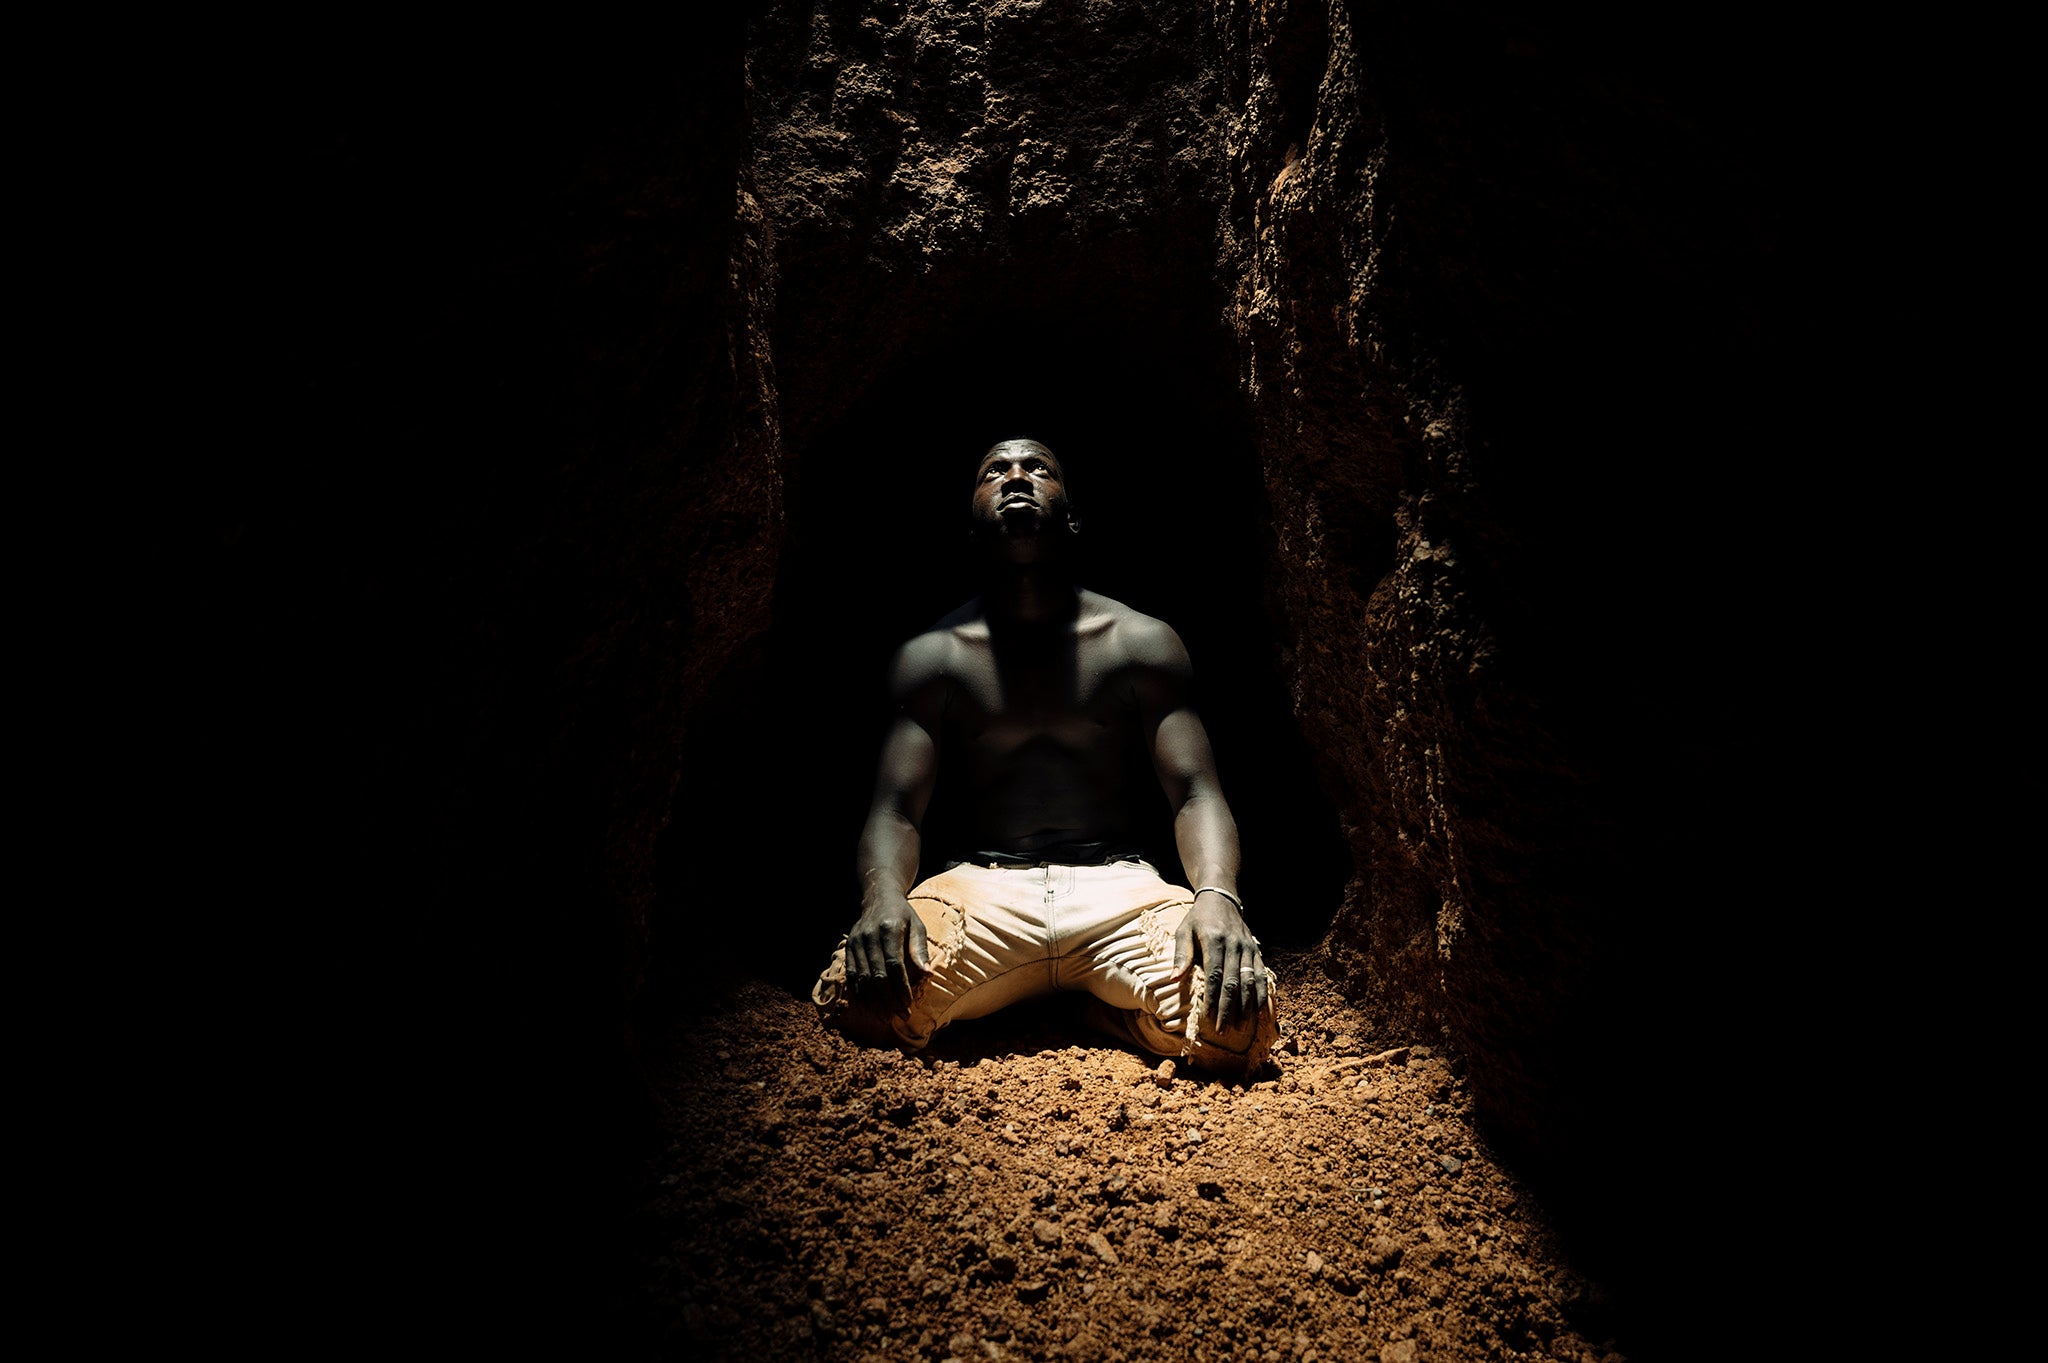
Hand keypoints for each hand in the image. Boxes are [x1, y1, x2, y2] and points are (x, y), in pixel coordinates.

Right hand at [845, 893, 929, 1012]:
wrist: (878, 896)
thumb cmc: (903, 915)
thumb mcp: (917, 926)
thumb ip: (920, 949)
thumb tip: (928, 974)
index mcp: (889, 928)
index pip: (894, 964)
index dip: (901, 987)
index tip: (909, 1004)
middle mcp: (869, 935)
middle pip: (877, 974)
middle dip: (889, 999)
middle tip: (900, 1016)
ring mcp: (856, 941)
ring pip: (862, 978)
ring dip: (874, 1001)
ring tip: (885, 1018)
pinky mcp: (848, 947)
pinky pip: (852, 975)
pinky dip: (860, 993)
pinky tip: (869, 1006)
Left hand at [1173, 889, 1267, 1030]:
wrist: (1222, 897)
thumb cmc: (1198, 918)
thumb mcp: (1184, 930)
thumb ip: (1181, 954)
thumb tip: (1174, 979)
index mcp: (1214, 940)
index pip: (1214, 974)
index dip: (1212, 997)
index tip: (1208, 1017)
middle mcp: (1234, 945)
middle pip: (1233, 982)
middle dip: (1228, 1009)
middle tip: (1223, 1031)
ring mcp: (1248, 948)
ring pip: (1250, 982)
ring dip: (1246, 1007)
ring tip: (1241, 1028)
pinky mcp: (1256, 951)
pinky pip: (1262, 976)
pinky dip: (1263, 995)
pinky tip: (1262, 1013)